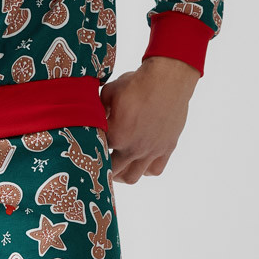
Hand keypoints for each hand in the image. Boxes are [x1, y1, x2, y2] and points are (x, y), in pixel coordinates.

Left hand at [99, 55, 200, 182]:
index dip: (93, 150)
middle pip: (112, 171)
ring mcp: (150, 151)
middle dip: (104, 168)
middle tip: (101, 163)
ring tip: (120, 167)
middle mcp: (132, 148)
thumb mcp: (109, 92)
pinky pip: (154, 170)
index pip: (97, 152)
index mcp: (115, 135)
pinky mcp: (166, 148)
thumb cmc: (137, 84)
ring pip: (132, 177)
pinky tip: (142, 161)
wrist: (168, 80)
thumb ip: (99, 109)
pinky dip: (146, 170)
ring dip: (123, 174)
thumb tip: (94, 116)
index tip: (91, 147)